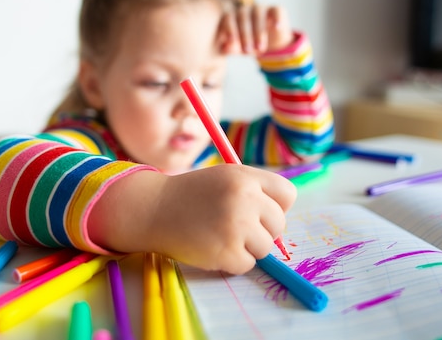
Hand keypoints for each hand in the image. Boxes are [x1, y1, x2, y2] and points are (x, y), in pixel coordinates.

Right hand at [89, 164, 295, 273]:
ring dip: (247, 247)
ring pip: (266, 247)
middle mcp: (245, 199)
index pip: (287, 195)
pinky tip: (213, 247)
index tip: (260, 210)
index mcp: (245, 177)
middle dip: (261, 229)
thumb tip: (281, 221)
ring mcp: (236, 227)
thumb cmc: (192, 195)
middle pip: (279, 224)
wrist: (154, 209)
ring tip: (221, 235)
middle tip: (234, 226)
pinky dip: (233, 261)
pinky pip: (248, 264)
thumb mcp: (225, 178)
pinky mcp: (227, 252)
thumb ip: (255, 190)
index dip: (276, 205)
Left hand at [218, 5, 294, 54]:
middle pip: (243, 17)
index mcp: (233, 17)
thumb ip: (231, 48)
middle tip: (247, 51)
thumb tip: (225, 48)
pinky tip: (277, 28)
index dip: (230, 29)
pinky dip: (277, 18)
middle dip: (245, 36)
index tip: (232, 41)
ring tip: (260, 48)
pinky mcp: (276, 9)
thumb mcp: (239, 49)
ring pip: (258, 15)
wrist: (270, 45)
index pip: (228, 18)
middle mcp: (245, 10)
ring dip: (259, 32)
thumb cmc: (248, 45)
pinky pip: (276, 10)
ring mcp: (260, 8)